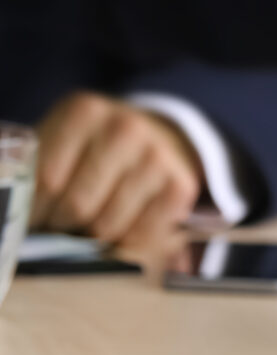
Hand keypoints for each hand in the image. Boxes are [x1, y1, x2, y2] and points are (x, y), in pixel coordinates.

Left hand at [31, 93, 202, 254]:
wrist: (156, 135)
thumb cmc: (91, 148)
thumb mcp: (57, 141)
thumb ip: (31, 169)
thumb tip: (13, 218)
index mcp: (85, 111)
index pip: (46, 179)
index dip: (35, 209)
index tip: (35, 217)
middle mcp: (126, 128)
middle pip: (77, 205)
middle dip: (62, 225)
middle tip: (61, 224)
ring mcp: (158, 156)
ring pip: (107, 226)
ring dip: (92, 237)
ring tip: (89, 223)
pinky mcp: (181, 185)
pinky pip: (140, 237)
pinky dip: (125, 243)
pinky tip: (120, 225)